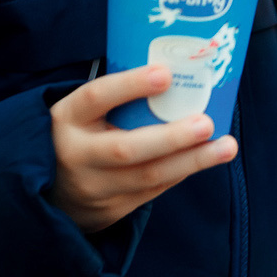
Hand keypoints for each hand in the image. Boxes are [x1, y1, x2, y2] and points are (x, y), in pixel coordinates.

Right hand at [49, 66, 238, 233]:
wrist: (50, 191)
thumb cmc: (79, 133)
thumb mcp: (82, 111)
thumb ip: (116, 96)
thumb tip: (173, 67)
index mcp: (67, 118)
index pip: (96, 98)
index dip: (129, 85)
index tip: (165, 73)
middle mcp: (78, 154)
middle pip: (127, 149)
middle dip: (171, 137)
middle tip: (207, 123)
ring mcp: (95, 186)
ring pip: (148, 176)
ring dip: (192, 161)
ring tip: (226, 146)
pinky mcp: (112, 208)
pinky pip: (154, 189)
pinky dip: (182, 171)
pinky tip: (207, 157)